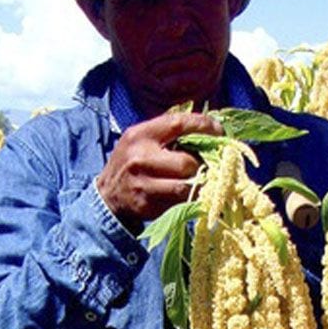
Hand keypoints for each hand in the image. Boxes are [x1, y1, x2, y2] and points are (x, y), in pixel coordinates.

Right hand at [96, 112, 219, 231]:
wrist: (107, 195)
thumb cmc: (132, 162)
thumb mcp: (142, 139)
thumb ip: (169, 132)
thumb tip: (209, 130)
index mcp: (140, 135)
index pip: (178, 124)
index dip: (203, 126)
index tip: (220, 131)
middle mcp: (140, 158)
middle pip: (186, 163)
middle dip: (199, 165)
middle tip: (204, 165)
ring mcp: (142, 184)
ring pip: (185, 186)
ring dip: (197, 184)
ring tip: (198, 180)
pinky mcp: (146, 205)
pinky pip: (178, 202)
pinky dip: (188, 198)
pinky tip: (185, 193)